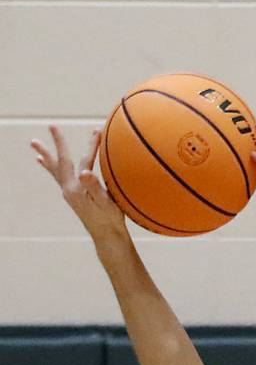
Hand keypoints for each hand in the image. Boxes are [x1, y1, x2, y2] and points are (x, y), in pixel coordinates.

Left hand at [30, 125, 126, 241]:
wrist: (107, 238)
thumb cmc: (111, 221)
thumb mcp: (107, 203)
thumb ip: (95, 187)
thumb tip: (85, 173)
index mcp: (77, 189)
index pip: (83, 161)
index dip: (91, 145)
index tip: (97, 131)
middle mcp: (69, 190)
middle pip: (60, 162)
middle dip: (57, 143)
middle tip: (51, 126)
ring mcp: (69, 193)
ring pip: (55, 169)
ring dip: (47, 156)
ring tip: (35, 147)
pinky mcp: (72, 197)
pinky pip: (58, 177)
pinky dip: (52, 168)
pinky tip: (47, 165)